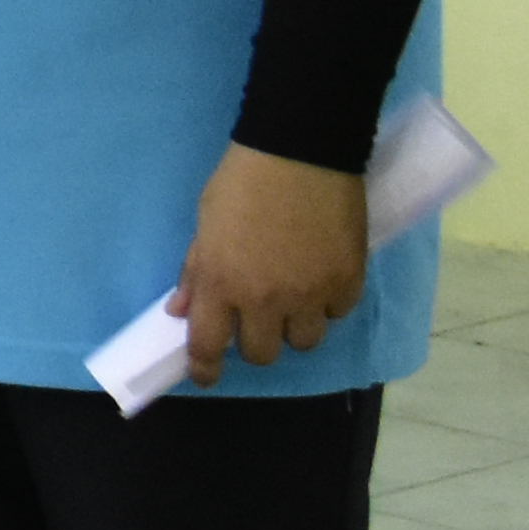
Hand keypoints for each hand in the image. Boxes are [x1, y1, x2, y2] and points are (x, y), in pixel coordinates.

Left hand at [168, 142, 371, 387]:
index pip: (208, 344)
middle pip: (263, 354)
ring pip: (304, 341)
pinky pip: (338, 313)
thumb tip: (181, 308)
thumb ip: (196, 270)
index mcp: (221, 282)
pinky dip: (328, 303)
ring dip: (295, 327)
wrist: (301, 154)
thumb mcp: (205, 223)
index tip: (206, 375)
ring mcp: (310, 294)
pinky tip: (322, 277)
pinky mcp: (348, 283)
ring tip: (293, 298)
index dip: (205, 367)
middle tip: (256, 319)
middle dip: (256, 341)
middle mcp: (265, 299)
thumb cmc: (242, 182)